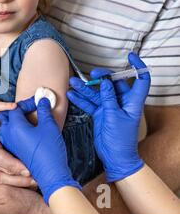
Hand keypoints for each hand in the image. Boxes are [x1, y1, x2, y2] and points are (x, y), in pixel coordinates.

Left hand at [0, 97, 80, 203]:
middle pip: (3, 117)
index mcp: (14, 127)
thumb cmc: (49, 150)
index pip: (15, 108)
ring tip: (24, 119)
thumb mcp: (49, 126)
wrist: (51, 173)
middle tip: (26, 109)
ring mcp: (8, 144)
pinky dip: (11, 130)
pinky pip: (6, 136)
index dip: (27, 103)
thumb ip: (44, 110)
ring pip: (2, 127)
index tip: (38, 103)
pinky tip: (24, 130)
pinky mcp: (12, 151)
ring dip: (10, 120)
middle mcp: (8, 135)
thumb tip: (43, 101)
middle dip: (13, 111)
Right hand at [67, 53, 149, 181]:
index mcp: (132, 101)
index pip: (140, 80)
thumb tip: (106, 84)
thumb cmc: (121, 140)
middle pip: (112, 84)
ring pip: (97, 94)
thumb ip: (109, 99)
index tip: (129, 56)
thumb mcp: (114, 116)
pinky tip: (72, 95)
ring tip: (73, 82)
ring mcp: (109, 108)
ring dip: (85, 89)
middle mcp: (121, 102)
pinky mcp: (100, 114)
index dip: (137, 67)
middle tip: (91, 75)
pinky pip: (90, 104)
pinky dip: (81, 100)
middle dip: (100, 78)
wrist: (115, 157)